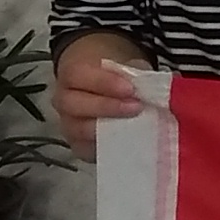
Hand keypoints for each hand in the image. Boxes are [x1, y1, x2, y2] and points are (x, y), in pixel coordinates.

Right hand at [52, 36, 153, 162]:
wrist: (105, 91)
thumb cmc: (116, 79)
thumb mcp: (126, 69)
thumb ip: (135, 74)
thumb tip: (155, 86)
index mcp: (72, 75)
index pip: (77, 75)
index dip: (103, 82)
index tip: (130, 88)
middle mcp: (64, 101)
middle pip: (74, 104)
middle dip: (107, 107)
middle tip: (135, 107)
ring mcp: (69, 125)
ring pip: (78, 131)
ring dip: (108, 129)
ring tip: (135, 125)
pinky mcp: (79, 146)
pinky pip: (87, 150)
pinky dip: (108, 148)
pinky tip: (128, 142)